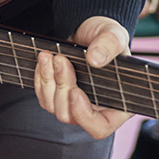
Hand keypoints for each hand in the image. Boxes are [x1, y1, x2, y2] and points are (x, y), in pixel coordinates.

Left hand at [33, 15, 132, 138]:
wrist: (88, 31)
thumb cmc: (106, 38)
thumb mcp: (115, 35)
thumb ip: (110, 44)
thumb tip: (95, 59)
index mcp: (117, 104)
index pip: (100, 127)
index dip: (84, 115)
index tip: (75, 91)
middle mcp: (95, 109)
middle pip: (70, 116)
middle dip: (62, 87)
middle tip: (61, 60)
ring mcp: (74, 105)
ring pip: (53, 107)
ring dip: (48, 81)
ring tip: (50, 56)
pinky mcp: (58, 96)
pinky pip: (43, 97)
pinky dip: (41, 79)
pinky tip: (44, 61)